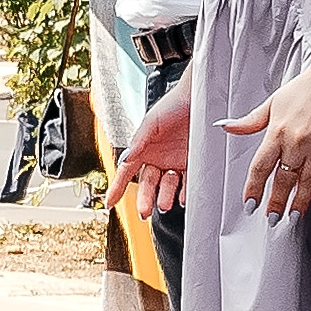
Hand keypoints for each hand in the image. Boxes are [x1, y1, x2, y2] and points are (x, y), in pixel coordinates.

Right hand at [108, 87, 191, 222]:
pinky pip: (187, 183)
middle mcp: (158, 158)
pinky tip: (183, 198)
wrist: (200, 99)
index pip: (126, 172)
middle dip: (144, 198)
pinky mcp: (193, 164)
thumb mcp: (152, 121)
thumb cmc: (174, 105)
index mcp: (143, 149)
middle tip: (144, 211)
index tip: (110, 202)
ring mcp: (176, 162)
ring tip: (166, 204)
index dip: (118, 187)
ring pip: (167, 186)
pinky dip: (185, 192)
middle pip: (148, 184)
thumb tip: (126, 158)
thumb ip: (139, 141)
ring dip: (165, 197)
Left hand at [229, 51, 310, 217]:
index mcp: (278, 132)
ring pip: (308, 182)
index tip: (249, 205)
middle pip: (284, 179)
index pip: (261, 167)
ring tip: (293, 217)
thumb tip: (224, 126)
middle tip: (270, 219)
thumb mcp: (273, 103)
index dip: (253, 188)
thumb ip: (250, 121)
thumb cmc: (303, 90)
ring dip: (300, 202)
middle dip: (276, 202)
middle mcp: (298, 142)